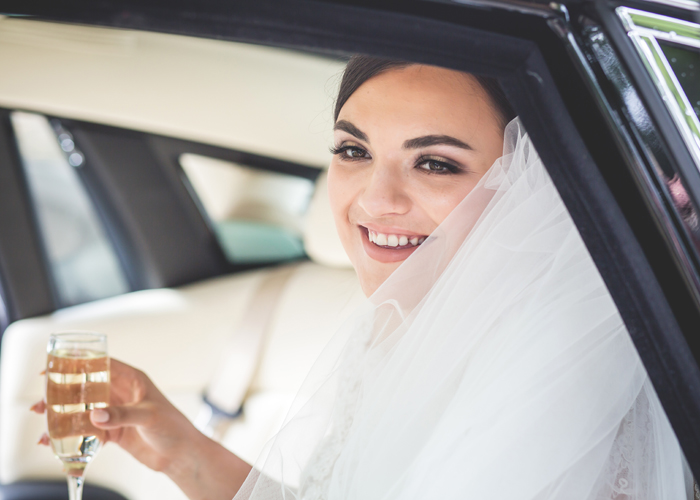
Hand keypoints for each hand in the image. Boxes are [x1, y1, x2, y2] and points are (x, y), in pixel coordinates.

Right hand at [32, 358, 251, 499]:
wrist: (181, 455)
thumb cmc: (173, 428)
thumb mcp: (149, 417)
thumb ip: (122, 415)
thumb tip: (95, 415)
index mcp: (133, 380)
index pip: (102, 365)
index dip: (77, 365)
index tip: (53, 370)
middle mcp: (122, 394)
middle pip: (87, 388)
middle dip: (63, 393)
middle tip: (40, 401)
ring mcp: (116, 413)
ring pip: (84, 410)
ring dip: (63, 415)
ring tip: (42, 422)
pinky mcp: (113, 432)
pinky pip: (88, 431)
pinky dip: (72, 436)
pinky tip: (55, 443)